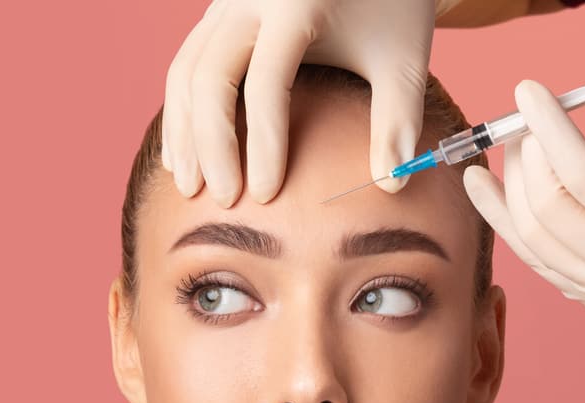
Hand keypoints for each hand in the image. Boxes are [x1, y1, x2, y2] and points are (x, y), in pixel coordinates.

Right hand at [161, 0, 437, 206]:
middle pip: (210, 77)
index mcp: (297, 2)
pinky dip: (181, 113)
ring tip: (192, 187)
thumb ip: (398, 120)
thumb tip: (392, 182)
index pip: (267, 83)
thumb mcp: (403, 61)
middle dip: (212, 145)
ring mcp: (226, 2)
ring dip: (183, 133)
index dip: (262, 145)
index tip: (266, 196)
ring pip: (186, 71)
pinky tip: (186, 157)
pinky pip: (186, 64)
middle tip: (224, 200)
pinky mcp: (217, 13)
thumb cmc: (391, 11)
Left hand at [463, 44, 584, 343]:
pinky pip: (536, 260)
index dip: (550, 128)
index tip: (528, 91)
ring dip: (507, 188)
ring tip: (507, 146)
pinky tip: (491, 188)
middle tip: (524, 118)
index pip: (584, 176)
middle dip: (526, 157)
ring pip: (529, 240)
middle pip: (547, 210)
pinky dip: (510, 221)